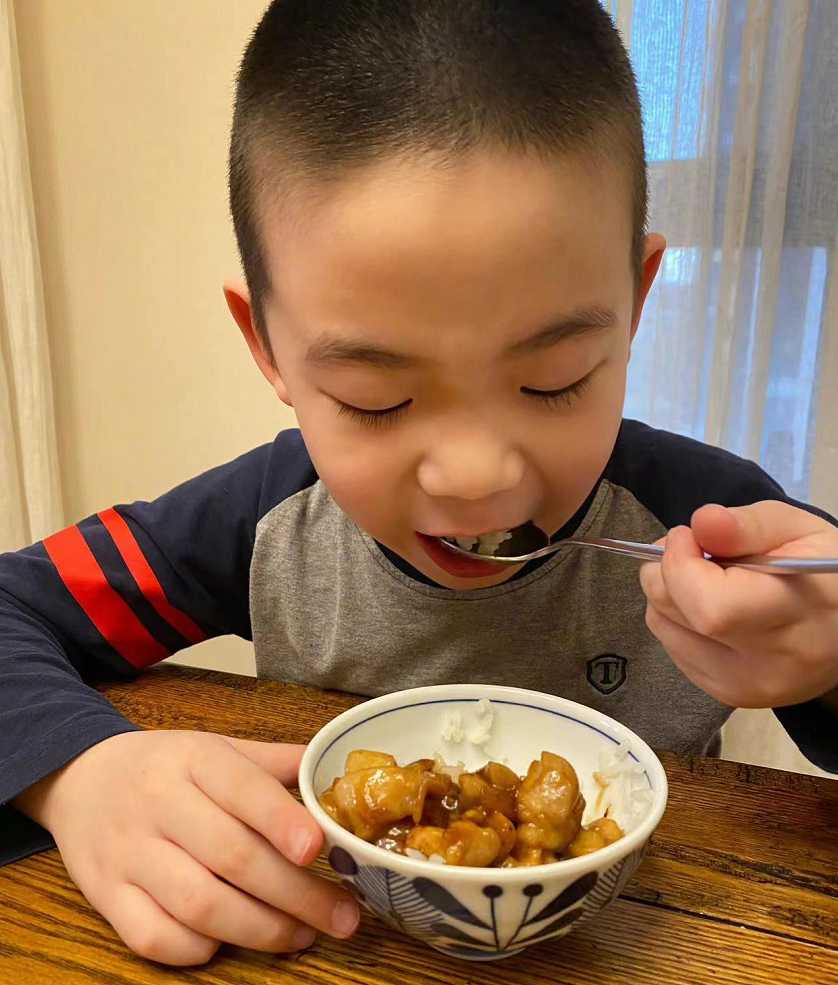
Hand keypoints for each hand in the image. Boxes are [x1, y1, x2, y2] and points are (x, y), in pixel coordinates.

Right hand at [13, 731, 358, 965]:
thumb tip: (337, 780)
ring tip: (303, 936)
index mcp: (194, 759)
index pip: (241, 788)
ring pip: (198, 905)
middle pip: (231, 857)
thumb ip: (275, 763)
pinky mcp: (105, 898)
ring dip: (259, 929)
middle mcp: (159, 804)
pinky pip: (154, 938)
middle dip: (294, 893)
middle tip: (342, 916)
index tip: (318, 848)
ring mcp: (129, 854)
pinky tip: (233, 942)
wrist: (82, 779)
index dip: (281, 820)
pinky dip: (198, 949)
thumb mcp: (217, 747)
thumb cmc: (167, 767)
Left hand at [639, 501, 837, 707]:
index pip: (709, 605)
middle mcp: (767, 664)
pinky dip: (678, 620)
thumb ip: (746, 525)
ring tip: (704, 579)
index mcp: (794, 615)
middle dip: (666, 571)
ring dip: (669, 595)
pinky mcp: (729, 694)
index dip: (680, 564)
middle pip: (676, 615)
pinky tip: (710, 607)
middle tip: (690, 550)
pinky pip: (674, 649)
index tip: (687, 536)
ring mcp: (745, 686)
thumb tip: (701, 523)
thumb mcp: (797, 530)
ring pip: (664, 630)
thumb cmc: (823, 570)